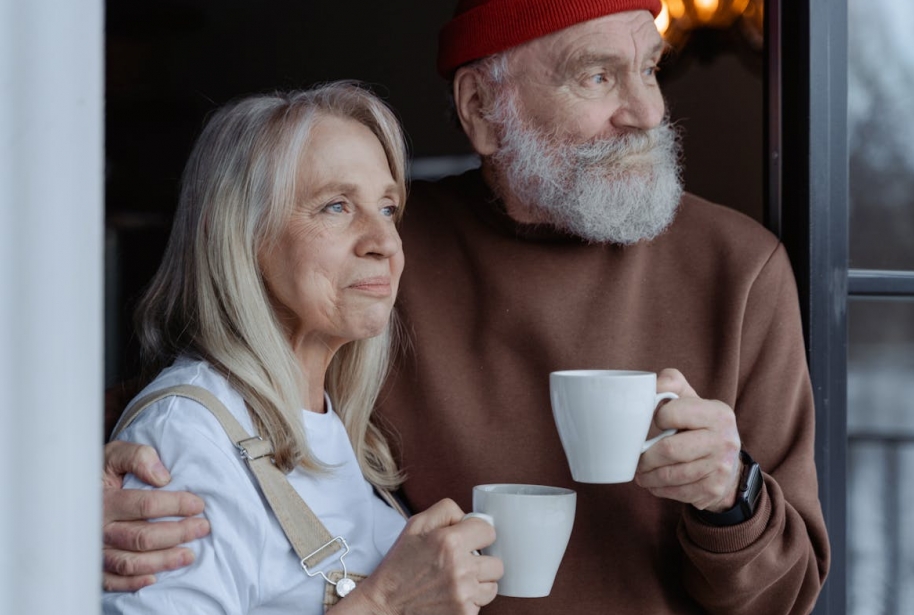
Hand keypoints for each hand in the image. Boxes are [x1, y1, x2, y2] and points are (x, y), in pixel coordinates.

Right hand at [102, 440, 210, 590]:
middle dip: (178, 533)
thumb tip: (162, 477)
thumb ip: (138, 457)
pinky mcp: (94, 565)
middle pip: (142, 537)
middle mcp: (98, 528)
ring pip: (130, 562)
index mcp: (104, 500)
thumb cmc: (102, 472)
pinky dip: (132, 583)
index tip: (198, 504)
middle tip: (202, 527)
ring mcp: (95, 549)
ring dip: (162, 561)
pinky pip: (111, 581)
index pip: (145, 505)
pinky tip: (154, 578)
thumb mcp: (115, 454)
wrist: (71, 488)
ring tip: (189, 555)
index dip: (176, 505)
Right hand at [335, 499, 502, 614]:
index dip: (478, 535)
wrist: (385, 604)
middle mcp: (461, 568)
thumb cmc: (400, 564)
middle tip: (462, 563)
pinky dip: (470, 600)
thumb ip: (446, 510)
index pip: (489, 531)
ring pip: (493, 585)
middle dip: (481, 561)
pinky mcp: (464, 614)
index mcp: (450, 541)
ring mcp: (464, 594)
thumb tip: (469, 516)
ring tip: (457, 581)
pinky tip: (451, 595)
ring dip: (479, 583)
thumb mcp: (415, 525)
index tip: (468, 540)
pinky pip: (481, 603)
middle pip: (497, 562)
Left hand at [635, 368, 741, 511]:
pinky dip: (660, 490)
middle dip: (646, 457)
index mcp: (718, 413)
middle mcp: (724, 440)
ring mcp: (721, 468)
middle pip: (669, 450)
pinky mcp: (714, 490)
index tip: (653, 423)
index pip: (672, 414)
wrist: (727, 462)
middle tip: (636, 459)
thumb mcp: (691, 399)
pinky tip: (655, 484)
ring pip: (671, 475)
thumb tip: (649, 385)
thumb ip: (671, 383)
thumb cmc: (699, 425)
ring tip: (640, 472)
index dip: (656, 418)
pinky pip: (678, 492)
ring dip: (648, 476)